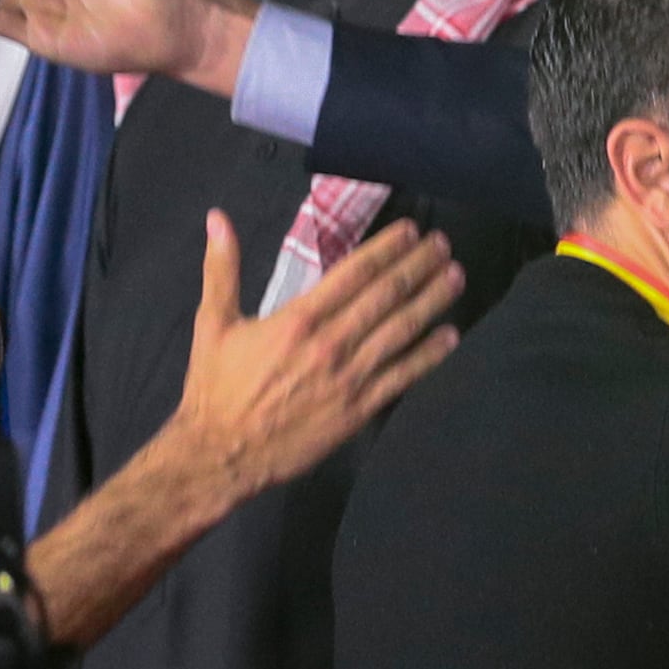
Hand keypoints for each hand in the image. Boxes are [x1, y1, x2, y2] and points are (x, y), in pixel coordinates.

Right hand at [166, 213, 464, 501]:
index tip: (411, 231)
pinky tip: (451, 335)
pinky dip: (429, 354)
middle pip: (386, 295)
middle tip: (443, 245)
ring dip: (432, 301)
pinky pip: (402, 376)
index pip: (355, 272)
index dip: (387, 248)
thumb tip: (216, 217)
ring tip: (455, 277)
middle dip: (419, 266)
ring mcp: (350, 377)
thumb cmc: (216, 387)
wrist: (222, 452)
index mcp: (299, 318)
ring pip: (402, 330)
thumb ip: (221, 268)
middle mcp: (331, 343)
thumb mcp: (213, 322)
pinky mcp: (360, 408)